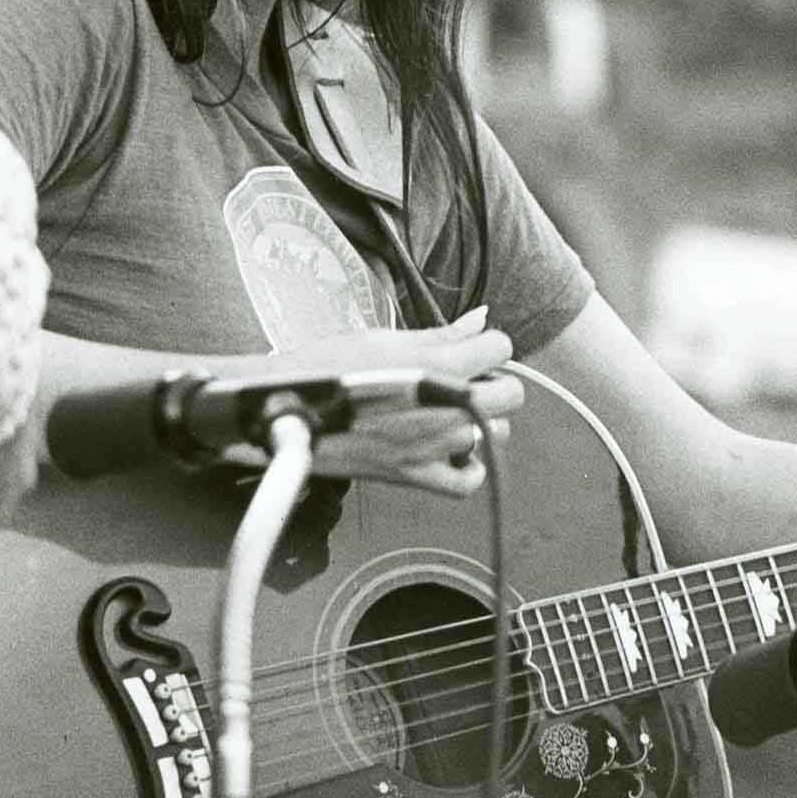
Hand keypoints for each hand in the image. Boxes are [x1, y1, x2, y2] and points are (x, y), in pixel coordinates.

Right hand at [208, 307, 522, 496]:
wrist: (285, 408)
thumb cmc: (328, 366)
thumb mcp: (387, 337)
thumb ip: (444, 333)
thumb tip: (483, 317)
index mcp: (440, 365)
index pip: (501, 347)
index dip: (486, 345)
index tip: (467, 348)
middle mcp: (445, 407)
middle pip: (511, 395)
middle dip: (491, 381)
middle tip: (460, 378)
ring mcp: (434, 446)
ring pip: (495, 434)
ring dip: (480, 421)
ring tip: (446, 409)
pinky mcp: (416, 475)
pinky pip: (469, 479)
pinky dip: (469, 467)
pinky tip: (452, 449)